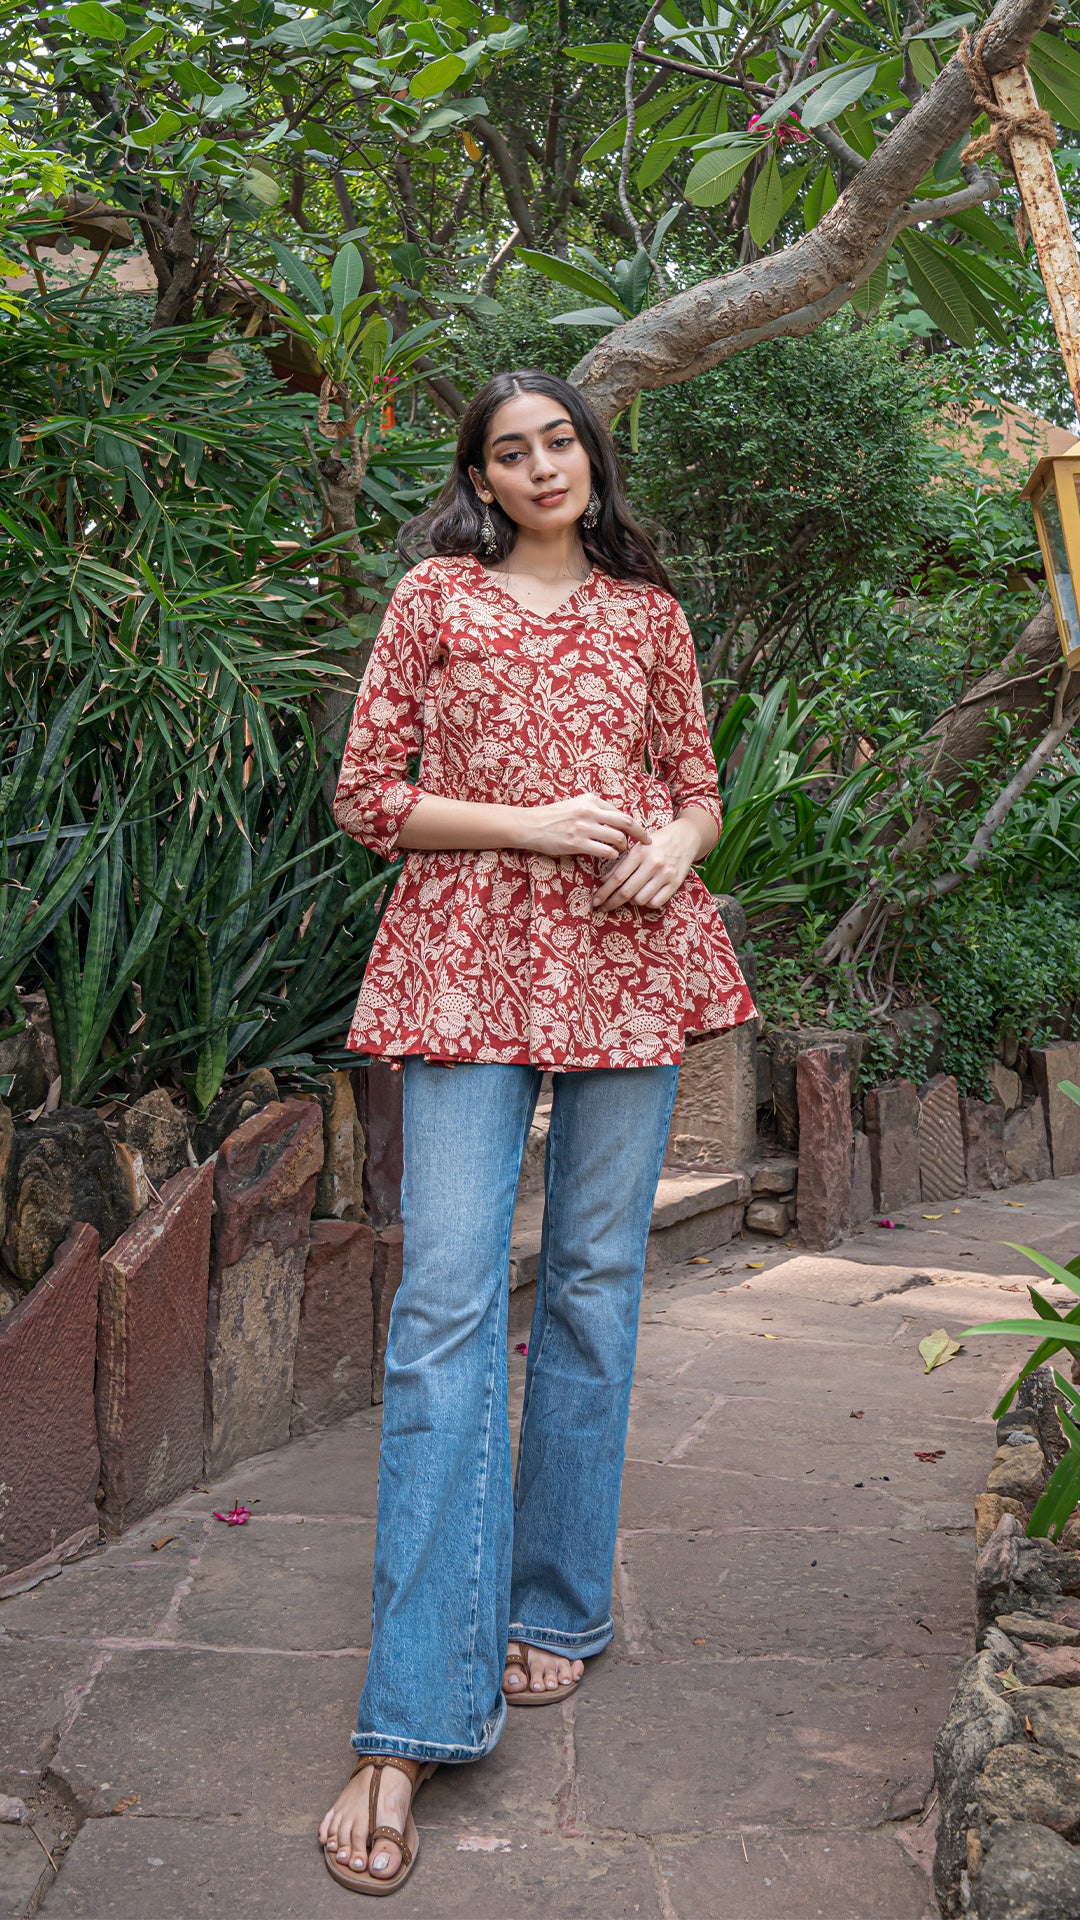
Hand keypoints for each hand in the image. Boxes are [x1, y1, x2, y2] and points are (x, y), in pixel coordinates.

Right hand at [518, 794, 651, 860]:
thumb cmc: (553, 816)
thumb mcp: (576, 804)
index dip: (634, 824)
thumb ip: (595, 809)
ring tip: (621, 851)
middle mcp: (590, 811)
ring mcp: (584, 828)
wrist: (530, 825)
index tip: (640, 832)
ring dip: (623, 847)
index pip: (620, 812)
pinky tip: (610, 857)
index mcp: (591, 800)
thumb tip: (616, 819)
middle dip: (640, 834)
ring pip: (618, 838)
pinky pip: (605, 851)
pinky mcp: (577, 844)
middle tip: (647, 843)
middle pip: (626, 822)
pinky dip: (612, 855)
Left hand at [591, 818, 699, 911]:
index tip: (595, 900)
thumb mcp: (637, 847)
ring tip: (628, 896)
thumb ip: (621, 864)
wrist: (685, 837)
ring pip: (640, 899)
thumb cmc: (656, 843)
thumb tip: (603, 881)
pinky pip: (656, 903)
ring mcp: (665, 875)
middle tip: (602, 907)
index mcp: (640, 853)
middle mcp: (653, 864)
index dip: (604, 892)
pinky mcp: (676, 883)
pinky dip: (647, 903)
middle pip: (627, 891)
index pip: (617, 877)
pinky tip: (644, 897)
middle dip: (611, 902)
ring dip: (631, 902)